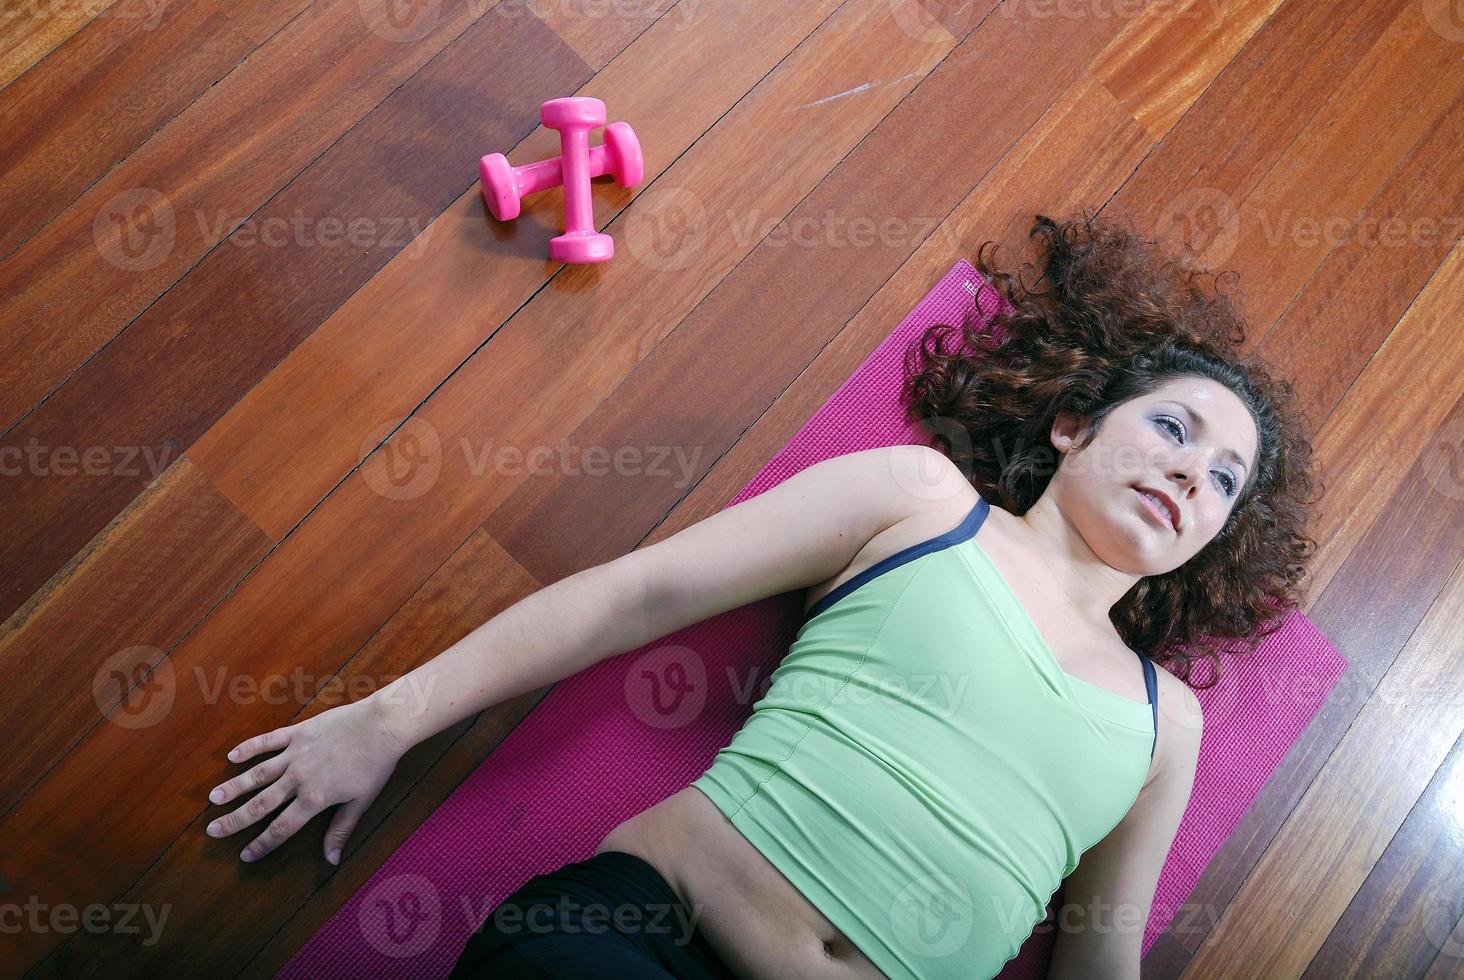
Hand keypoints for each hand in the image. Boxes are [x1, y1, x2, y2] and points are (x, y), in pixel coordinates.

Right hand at [205, 696, 407, 864]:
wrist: (382, 726)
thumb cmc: (376, 765)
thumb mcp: (361, 802)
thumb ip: (341, 830)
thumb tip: (331, 861)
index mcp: (315, 799)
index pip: (281, 828)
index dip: (262, 844)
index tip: (245, 855)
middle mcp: (299, 779)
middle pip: (261, 804)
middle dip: (236, 820)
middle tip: (213, 831)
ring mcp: (296, 754)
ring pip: (257, 774)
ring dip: (234, 787)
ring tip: (214, 798)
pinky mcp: (299, 732)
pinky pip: (268, 741)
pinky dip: (249, 748)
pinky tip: (232, 756)